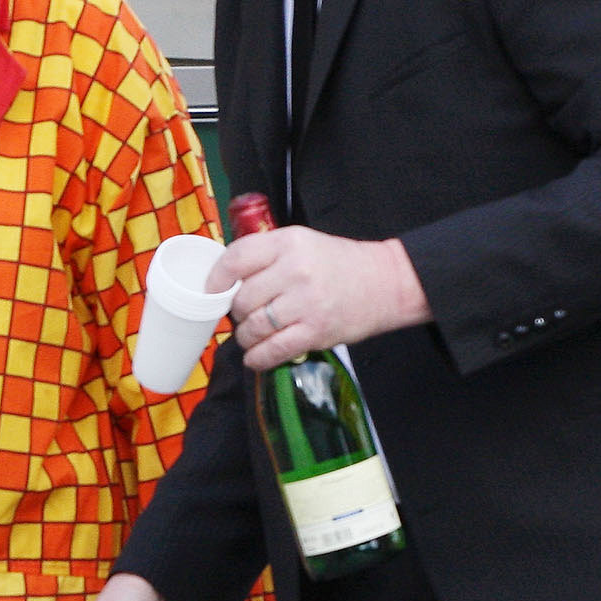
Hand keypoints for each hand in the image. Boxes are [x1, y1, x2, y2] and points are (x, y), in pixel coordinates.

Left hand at [209, 229, 431, 370]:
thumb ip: (266, 255)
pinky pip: (273, 350)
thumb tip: (224, 279)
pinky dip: (258, 358)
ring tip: (252, 334)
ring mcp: (306, 303)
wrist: (387, 283)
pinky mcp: (316, 332)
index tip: (213, 290)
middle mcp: (295, 271)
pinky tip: (255, 357)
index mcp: (288, 243)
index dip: (217, 279)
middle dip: (237, 311)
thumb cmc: (340, 263)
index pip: (236, 259)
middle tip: (244, 313)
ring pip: (253, 327)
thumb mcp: (302, 242)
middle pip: (241, 298)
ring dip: (246, 336)